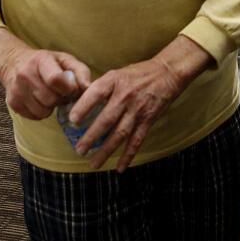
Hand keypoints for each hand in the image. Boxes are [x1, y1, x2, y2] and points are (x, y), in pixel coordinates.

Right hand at [0, 46, 93, 119]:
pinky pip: (35, 117)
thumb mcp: (65, 60)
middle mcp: (25, 74)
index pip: (55, 79)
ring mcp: (17, 90)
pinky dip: (41, 112)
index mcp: (40, 60)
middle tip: (61, 93)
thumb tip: (88, 88)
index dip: (68, 88)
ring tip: (50, 95)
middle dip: (60, 99)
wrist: (14, 63)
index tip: (71, 89)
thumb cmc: (46, 62)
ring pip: (43, 111)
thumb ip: (80, 71)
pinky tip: (40, 101)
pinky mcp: (13, 103)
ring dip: (51, 107)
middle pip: (51, 99)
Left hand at [69, 37, 206, 170]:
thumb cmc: (138, 73)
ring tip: (94, 163)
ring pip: (120, 134)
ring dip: (106, 150)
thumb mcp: (117, 73)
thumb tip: (79, 103)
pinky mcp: (148, 120)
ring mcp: (137, 109)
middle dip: (91, 137)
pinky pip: (136, 140)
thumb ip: (101, 88)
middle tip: (79, 150)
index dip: (83, 107)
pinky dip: (128, 155)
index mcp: (114, 80)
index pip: (96, 93)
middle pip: (107, 119)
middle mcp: (125, 96)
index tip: (72, 120)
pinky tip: (120, 167)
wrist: (167, 73)